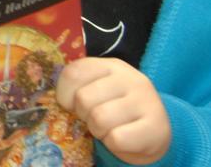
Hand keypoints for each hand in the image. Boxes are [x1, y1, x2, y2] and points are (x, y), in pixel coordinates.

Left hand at [56, 57, 170, 163]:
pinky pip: (116, 139)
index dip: (64, 95)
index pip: (73, 73)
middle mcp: (131, 78)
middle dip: (84, 115)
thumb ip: (78, 87)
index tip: (72, 105)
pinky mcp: (156, 127)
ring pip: (99, 119)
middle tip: (95, 119)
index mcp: (111, 66)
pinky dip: (113, 144)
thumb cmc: (116, 109)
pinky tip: (122, 138)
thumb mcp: (98, 90)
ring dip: (98, 130)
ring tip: (108, 128)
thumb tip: (54, 101)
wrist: (153, 133)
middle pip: (84, 98)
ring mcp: (145, 101)